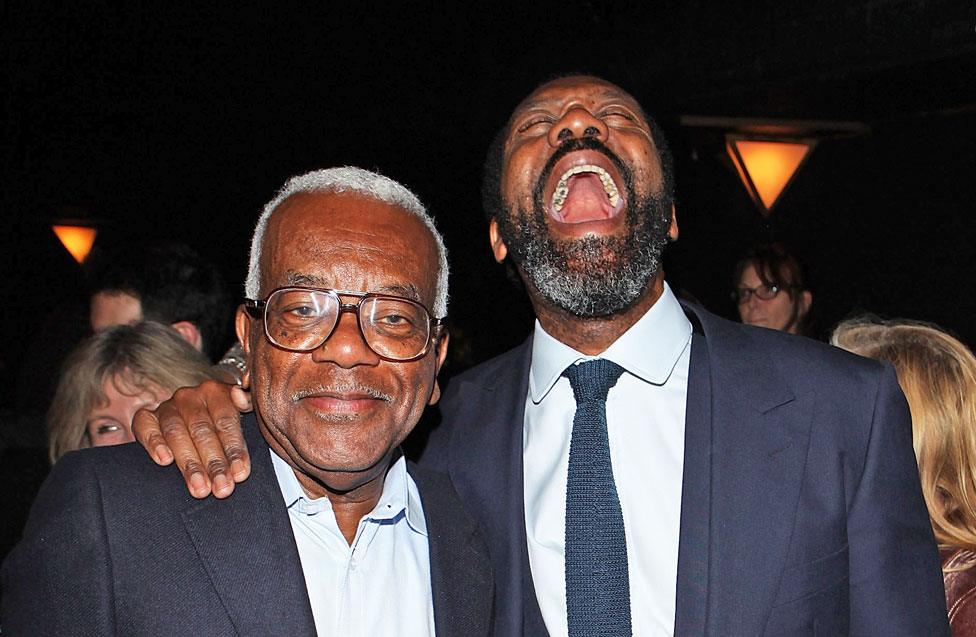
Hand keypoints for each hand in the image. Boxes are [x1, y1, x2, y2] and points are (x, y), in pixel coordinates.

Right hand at [133, 379, 252, 498]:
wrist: (187, 423)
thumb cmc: (219, 424)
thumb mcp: (238, 413)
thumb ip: (246, 403)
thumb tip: (240, 396)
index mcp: (216, 392)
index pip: (226, 421)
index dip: (234, 449)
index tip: (240, 474)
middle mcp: (190, 397)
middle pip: (202, 431)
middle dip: (214, 463)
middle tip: (222, 488)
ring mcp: (166, 407)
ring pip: (176, 433)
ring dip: (189, 463)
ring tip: (200, 488)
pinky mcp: (144, 417)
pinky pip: (146, 426)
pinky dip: (154, 442)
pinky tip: (165, 460)